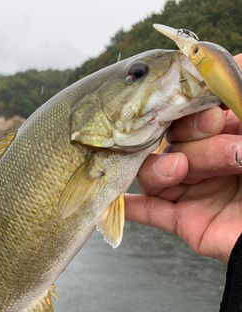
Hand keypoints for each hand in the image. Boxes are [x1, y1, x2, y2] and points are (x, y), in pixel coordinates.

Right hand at [125, 55, 241, 264]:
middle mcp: (209, 158)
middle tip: (215, 131)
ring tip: (183, 170)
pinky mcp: (185, 221)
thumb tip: (225, 58)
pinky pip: (149, 211)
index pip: (194, 110)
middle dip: (190, 136)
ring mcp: (196, 189)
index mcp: (230, 132)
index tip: (209, 105)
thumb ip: (241, 88)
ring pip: (156, 171)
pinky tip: (115, 198)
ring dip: (163, 167)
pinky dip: (129, 205)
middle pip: (172, 139)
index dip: (192, 104)